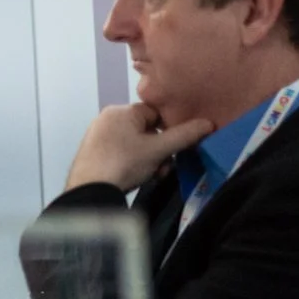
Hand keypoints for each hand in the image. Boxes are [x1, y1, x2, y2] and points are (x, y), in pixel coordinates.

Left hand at [65, 104, 211, 192]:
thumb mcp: (159, 150)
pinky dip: (134, 162)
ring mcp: (98, 134)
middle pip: (147, 130)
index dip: (171, 130)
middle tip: (165, 167)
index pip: (156, 113)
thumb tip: (209, 123)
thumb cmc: (125, 163)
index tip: (178, 147)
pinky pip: (122, 151)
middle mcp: (108, 118)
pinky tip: (138, 177)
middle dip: (161, 149)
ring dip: (150, 159)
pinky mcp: (93, 151)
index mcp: (122, 110)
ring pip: (136, 143)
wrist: (89, 188)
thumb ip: (185, 135)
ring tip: (153, 174)